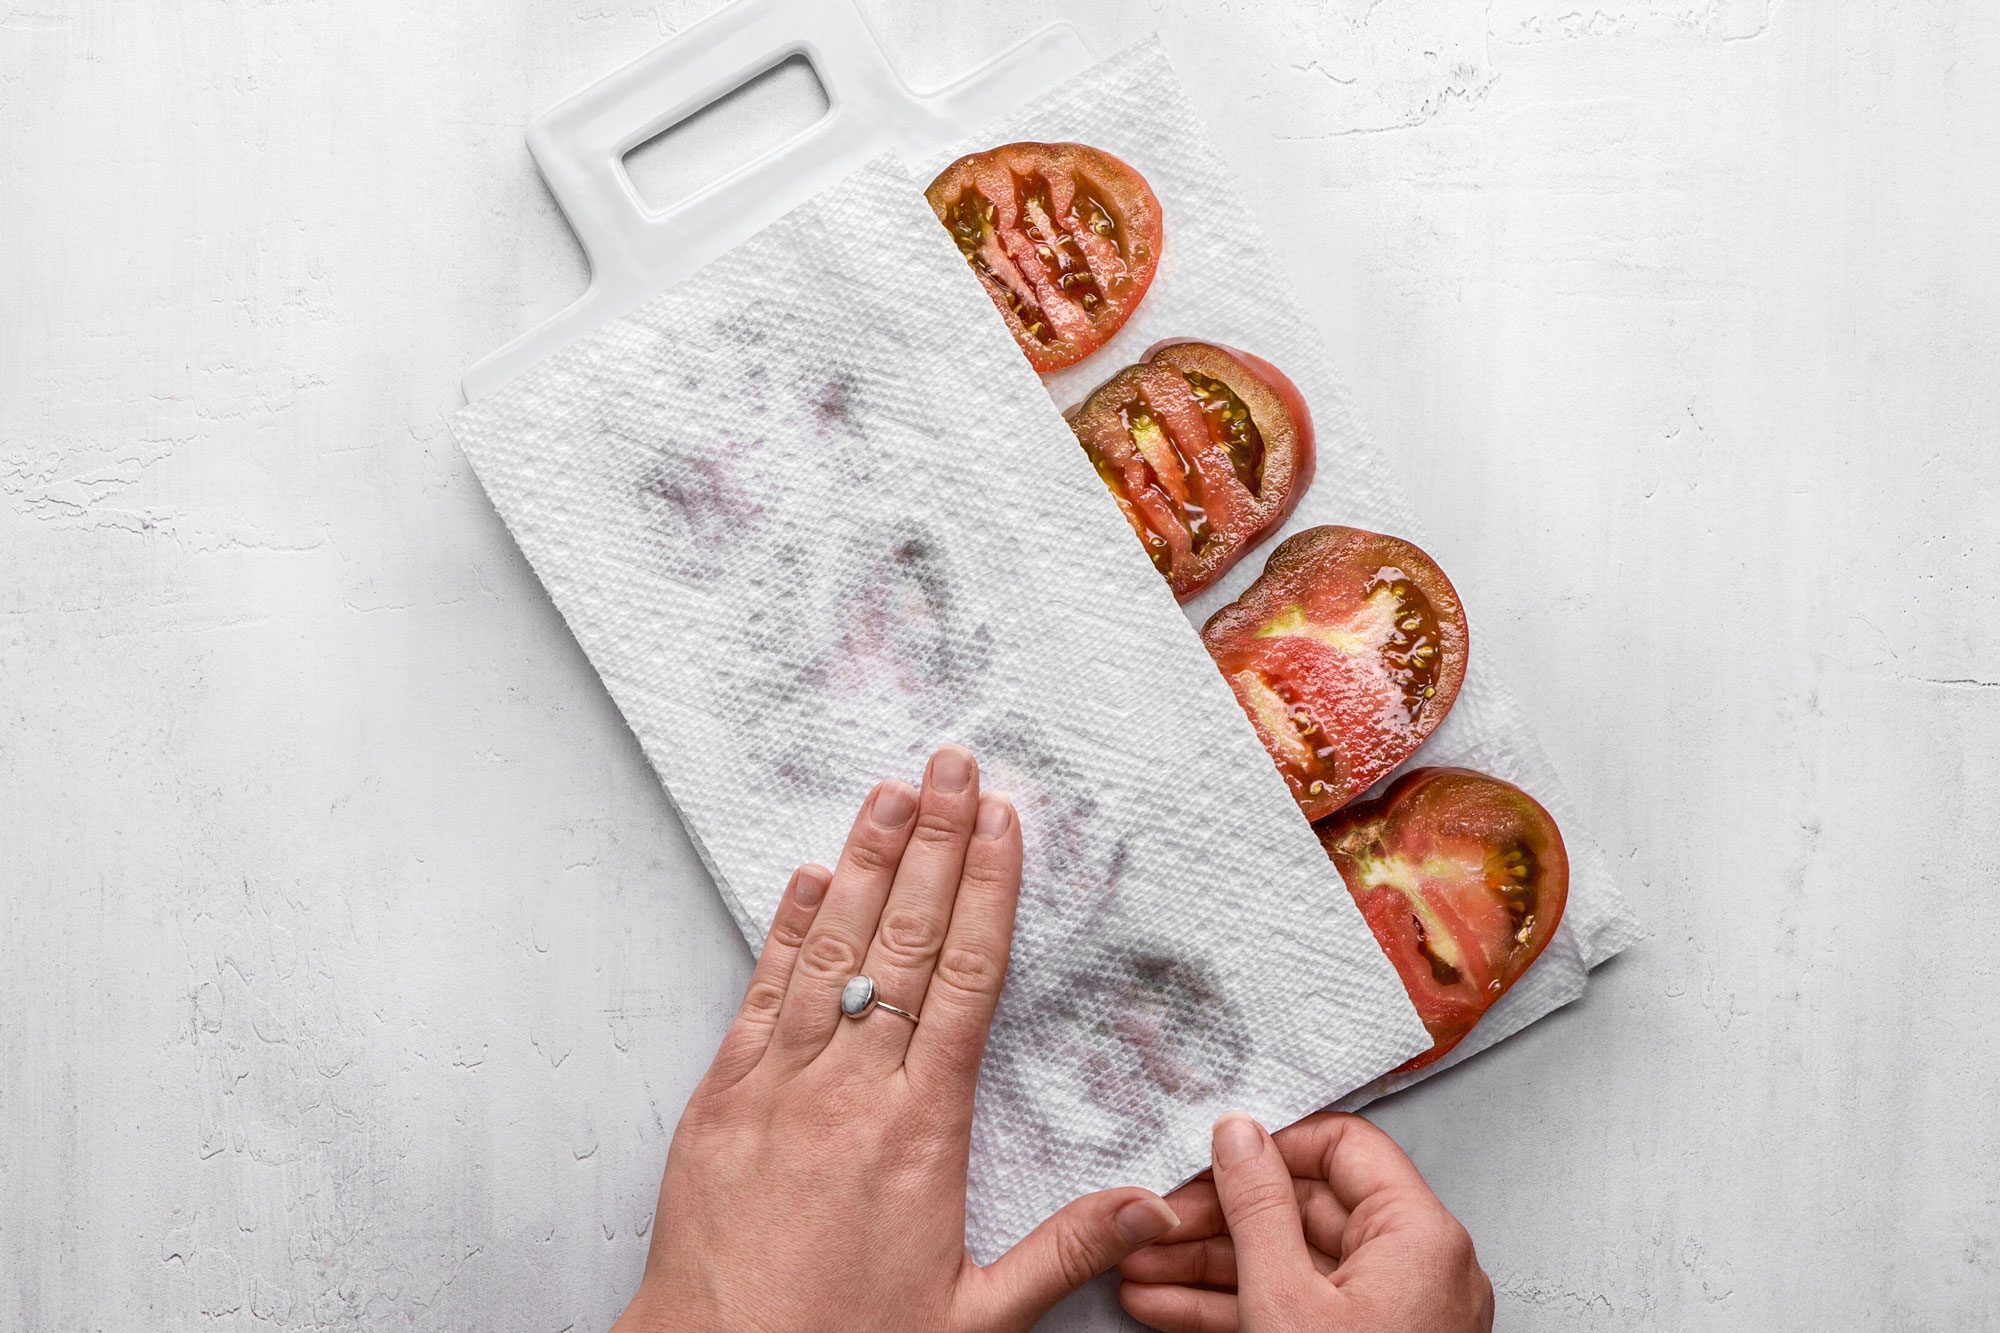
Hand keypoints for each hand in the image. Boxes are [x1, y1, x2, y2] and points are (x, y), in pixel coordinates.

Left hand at [615, 747, 1182, 1332]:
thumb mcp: (974, 1319)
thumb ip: (1065, 1252)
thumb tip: (1155, 1207)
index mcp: (921, 1130)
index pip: (965, 981)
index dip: (986, 891)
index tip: (1000, 823)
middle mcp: (850, 1090)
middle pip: (902, 941)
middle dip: (931, 843)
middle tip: (950, 765)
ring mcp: (776, 1086)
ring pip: (829, 950)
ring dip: (861, 863)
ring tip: (887, 792)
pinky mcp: (718, 1099)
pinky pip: (758, 995)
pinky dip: (782, 931)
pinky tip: (801, 878)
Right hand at [1117, 1111, 1493, 1332]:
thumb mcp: (1284, 1299)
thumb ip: (1256, 1207)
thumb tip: (1239, 1136)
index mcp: (1419, 1236)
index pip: (1345, 1146)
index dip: (1272, 1145)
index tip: (1212, 1154)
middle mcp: (1417, 1268)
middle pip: (1306, 1208)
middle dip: (1218, 1218)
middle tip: (1158, 1223)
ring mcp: (1390, 1314)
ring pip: (1289, 1264)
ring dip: (1209, 1266)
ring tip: (1143, 1270)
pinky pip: (1296, 1308)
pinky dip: (1234, 1306)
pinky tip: (1168, 1307)